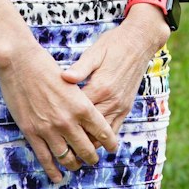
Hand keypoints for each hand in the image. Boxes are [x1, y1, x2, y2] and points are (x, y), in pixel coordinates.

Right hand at [0, 44, 119, 184]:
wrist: (19, 63)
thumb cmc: (46, 67)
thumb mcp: (72, 83)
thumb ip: (81, 102)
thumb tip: (89, 117)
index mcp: (82, 106)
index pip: (103, 132)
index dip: (110, 143)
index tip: (113, 148)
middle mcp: (68, 121)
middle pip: (87, 150)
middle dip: (92, 158)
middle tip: (93, 159)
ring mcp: (49, 129)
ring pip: (67, 158)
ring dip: (74, 165)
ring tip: (77, 166)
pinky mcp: (32, 133)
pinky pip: (45, 158)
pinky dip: (53, 171)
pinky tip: (58, 177)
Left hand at [60, 12, 168, 132]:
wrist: (139, 43)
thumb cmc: (113, 45)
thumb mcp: (95, 52)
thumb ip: (80, 68)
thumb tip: (64, 77)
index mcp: (100, 87)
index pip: (77, 111)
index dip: (63, 118)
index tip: (49, 121)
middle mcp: (111, 101)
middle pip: (89, 128)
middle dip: (73, 134)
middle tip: (56, 139)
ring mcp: (120, 106)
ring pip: (102, 135)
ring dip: (88, 141)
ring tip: (71, 145)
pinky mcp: (126, 108)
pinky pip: (114, 130)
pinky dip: (102, 138)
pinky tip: (90, 139)